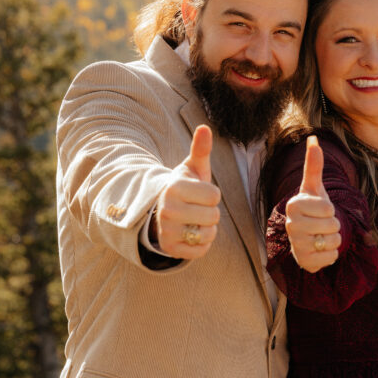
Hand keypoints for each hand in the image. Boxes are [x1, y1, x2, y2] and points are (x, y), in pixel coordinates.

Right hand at [154, 125, 221, 258]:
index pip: (214, 195)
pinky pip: (202, 250)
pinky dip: (202, 244)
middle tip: (196, 208)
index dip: (212, 194)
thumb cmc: (186, 187)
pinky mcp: (170, 248)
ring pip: (208, 234)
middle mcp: (167, 210)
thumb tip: (205, 127)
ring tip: (194, 220)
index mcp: (174, 188)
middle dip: (210, 212)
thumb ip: (201, 149)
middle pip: (213, 216)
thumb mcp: (193, 168)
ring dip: (207, 228)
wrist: (163, 211)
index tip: (199, 193)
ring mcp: (167, 231)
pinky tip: (191, 233)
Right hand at [285, 136, 340, 272]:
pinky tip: (319, 250)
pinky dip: (330, 254)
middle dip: (333, 225)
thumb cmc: (313, 209)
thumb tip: (313, 138)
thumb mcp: (315, 187)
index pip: (328, 208)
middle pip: (332, 225)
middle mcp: (291, 225)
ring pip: (333, 241)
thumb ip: (314, 164)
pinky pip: (331, 257)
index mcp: (294, 205)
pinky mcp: (304, 262)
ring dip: (333, 240)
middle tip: (321, 224)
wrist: (308, 237)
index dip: (330, 210)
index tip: (319, 210)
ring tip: (321, 236)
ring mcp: (296, 245)